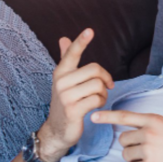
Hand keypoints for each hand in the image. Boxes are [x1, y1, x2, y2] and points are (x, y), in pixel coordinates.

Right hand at [39, 29, 113, 161]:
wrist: (57, 130)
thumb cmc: (65, 102)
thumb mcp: (64, 80)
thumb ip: (66, 59)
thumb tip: (63, 38)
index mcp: (60, 72)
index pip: (71, 53)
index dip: (81, 41)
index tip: (90, 30)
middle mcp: (61, 82)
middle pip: (95, 69)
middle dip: (105, 78)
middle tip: (106, 87)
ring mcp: (66, 96)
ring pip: (98, 85)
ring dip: (103, 93)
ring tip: (97, 98)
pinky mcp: (73, 110)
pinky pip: (98, 99)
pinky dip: (101, 102)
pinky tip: (95, 107)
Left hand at [91, 110, 162, 161]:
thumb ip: (154, 127)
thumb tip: (137, 132)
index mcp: (155, 120)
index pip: (126, 116)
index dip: (107, 117)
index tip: (93, 116)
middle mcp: (149, 133)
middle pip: (123, 140)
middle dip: (131, 146)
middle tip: (148, 151)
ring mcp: (148, 150)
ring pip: (127, 155)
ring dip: (136, 159)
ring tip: (156, 159)